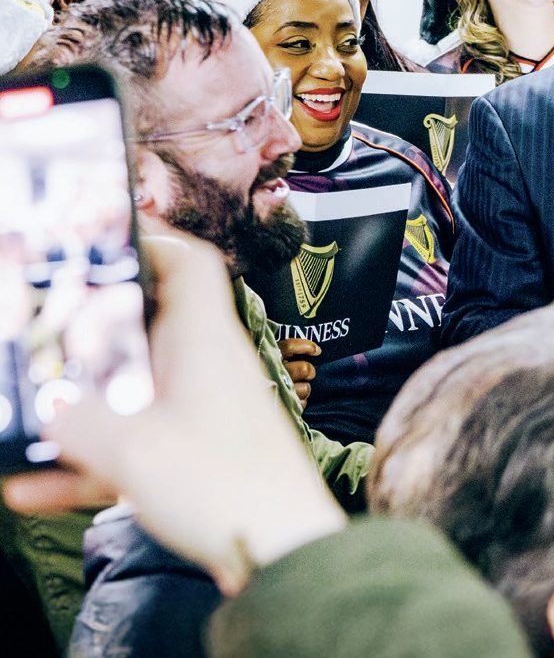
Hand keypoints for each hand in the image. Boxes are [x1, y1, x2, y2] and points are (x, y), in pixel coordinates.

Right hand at [2, 229, 344, 594]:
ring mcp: (203, 415)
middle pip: (145, 328)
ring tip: (22, 416)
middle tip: (41, 333)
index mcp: (205, 342)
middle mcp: (207, 369)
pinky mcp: (198, 460)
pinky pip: (131, 449)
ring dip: (77, 408)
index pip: (190, 265)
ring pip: (130, 394)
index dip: (150, 241)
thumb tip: (48, 408)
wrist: (285, 554)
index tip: (99, 241)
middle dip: (88, 331)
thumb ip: (80, 420)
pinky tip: (31, 488)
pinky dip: (86, 463)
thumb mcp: (135, 449)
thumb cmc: (227, 489)